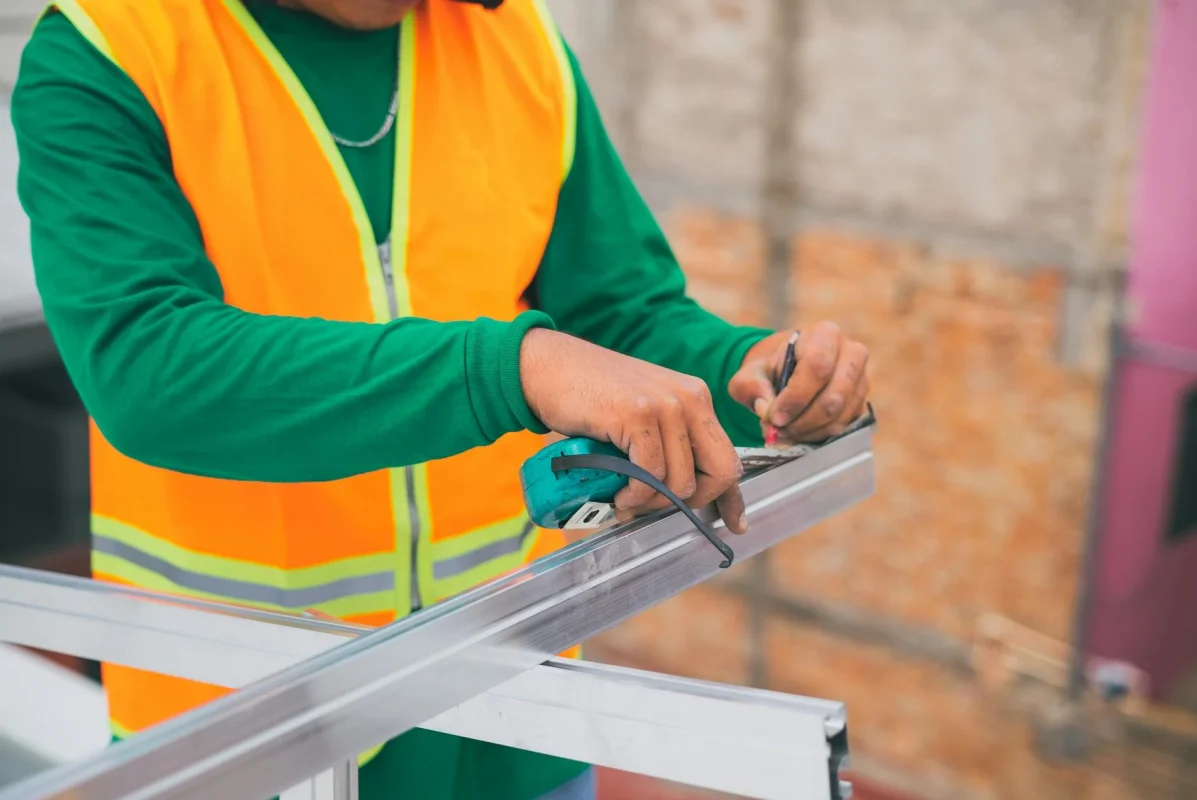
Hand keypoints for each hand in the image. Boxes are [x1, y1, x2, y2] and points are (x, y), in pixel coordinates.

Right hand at [520, 328, 747, 533]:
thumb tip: (683, 492)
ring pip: (681, 481)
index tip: (735, 524)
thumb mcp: (643, 414)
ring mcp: (665, 405)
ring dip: (652, 503)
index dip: (732, 497)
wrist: (548, 366)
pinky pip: (650, 475)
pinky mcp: (637, 415)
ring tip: (626, 499)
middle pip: (720, 472)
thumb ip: (668, 441)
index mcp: (696, 397)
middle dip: (690, 502)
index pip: (728, 456)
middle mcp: (689, 398)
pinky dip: (634, 495)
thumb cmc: (591, 397)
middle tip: (654, 506)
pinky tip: (619, 493)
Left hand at [728, 321, 869, 445]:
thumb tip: (765, 408)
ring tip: (783, 434)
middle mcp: (852, 354)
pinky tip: (798, 434)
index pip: (817, 366)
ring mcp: (861, 380)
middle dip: (802, 420)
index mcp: (824, 335)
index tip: (774, 417)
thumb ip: (751, 386)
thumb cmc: (773, 370)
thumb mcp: (752, 373)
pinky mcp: (862, 404)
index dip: (796, 397)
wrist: (792, 374)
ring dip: (808, 432)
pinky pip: (844, 427)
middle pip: (834, 396)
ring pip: (840, 416)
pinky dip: (818, 436)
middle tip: (778, 431)